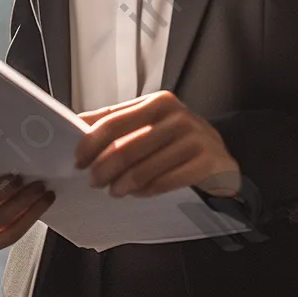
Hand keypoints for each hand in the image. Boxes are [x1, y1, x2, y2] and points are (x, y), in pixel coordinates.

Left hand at [73, 91, 241, 198]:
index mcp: (158, 102)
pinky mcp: (206, 162)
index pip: (114, 120)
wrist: (220, 156)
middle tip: (93, 181)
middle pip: (126, 146)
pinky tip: (138, 194)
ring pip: (144, 168)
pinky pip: (166, 182)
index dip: (91, 142)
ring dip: (122, 184)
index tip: (77, 159)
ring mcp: (193, 138)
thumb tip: (77, 124)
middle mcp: (176, 116)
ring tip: (113, 191)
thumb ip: (118, 122)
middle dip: (104, 167)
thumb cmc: (177, 140)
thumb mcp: (151, 123)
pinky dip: (147, 191)